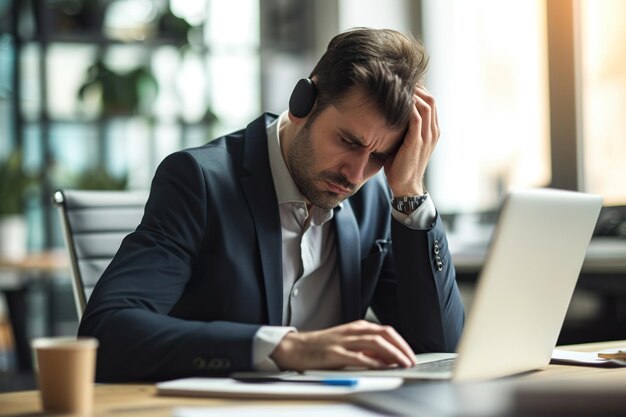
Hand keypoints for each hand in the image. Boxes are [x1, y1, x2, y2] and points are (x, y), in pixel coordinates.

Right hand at [270, 320, 416, 371]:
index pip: (386, 331)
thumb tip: (387, 358)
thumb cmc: (320, 347)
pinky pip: (359, 357)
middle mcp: (352, 332)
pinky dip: (374, 362)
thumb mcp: (346, 343)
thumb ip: (365, 349)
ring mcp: (344, 342)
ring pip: (375, 343)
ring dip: (393, 354)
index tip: (410, 355)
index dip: (401, 343)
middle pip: (384, 334)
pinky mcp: (335, 354)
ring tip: (403, 364)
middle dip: (401, 348)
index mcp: (357, 328)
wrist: (295, 348)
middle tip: (412, 360)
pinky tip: (383, 368)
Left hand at [384, 86, 439, 195]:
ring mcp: (427, 137)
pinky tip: (396, 102)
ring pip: (426, 105)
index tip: (403, 84)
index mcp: (432, 131)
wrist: (405, 186)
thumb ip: (403, 128)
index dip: (419, 90)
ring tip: (397, 88)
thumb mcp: (404, 142)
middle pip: (431, 99)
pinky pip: (416, 118)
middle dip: (416, 88)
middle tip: (399, 81)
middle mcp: (433, 132)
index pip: (431, 102)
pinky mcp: (417, 142)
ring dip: (412, 94)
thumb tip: (388, 113)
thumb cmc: (400, 164)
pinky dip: (408, 107)